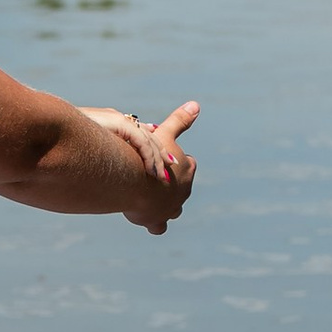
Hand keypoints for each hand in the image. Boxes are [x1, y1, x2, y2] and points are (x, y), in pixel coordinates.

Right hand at [86, 99, 199, 235]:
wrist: (135, 183)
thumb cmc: (150, 158)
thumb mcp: (165, 135)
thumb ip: (179, 121)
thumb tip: (196, 105)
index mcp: (188, 169)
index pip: (189, 165)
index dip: (175, 162)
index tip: (163, 160)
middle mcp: (184, 191)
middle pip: (180, 188)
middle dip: (170, 185)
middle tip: (152, 178)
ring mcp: (172, 208)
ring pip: (173, 209)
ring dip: (165, 205)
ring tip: (150, 199)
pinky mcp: (158, 221)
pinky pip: (159, 227)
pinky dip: (155, 223)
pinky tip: (148, 218)